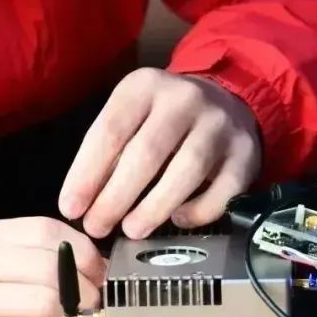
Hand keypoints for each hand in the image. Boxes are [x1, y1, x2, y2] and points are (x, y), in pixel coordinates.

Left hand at [58, 69, 261, 239]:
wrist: (226, 102)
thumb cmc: (163, 119)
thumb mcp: (131, 117)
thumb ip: (108, 152)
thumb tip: (83, 203)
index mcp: (145, 86)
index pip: (111, 131)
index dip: (87, 174)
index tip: (71, 208)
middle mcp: (185, 99)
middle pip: (147, 153)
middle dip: (115, 197)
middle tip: (97, 226)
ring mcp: (220, 125)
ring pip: (186, 170)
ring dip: (154, 207)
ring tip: (131, 230)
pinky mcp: (246, 153)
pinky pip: (223, 190)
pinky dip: (198, 211)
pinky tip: (177, 220)